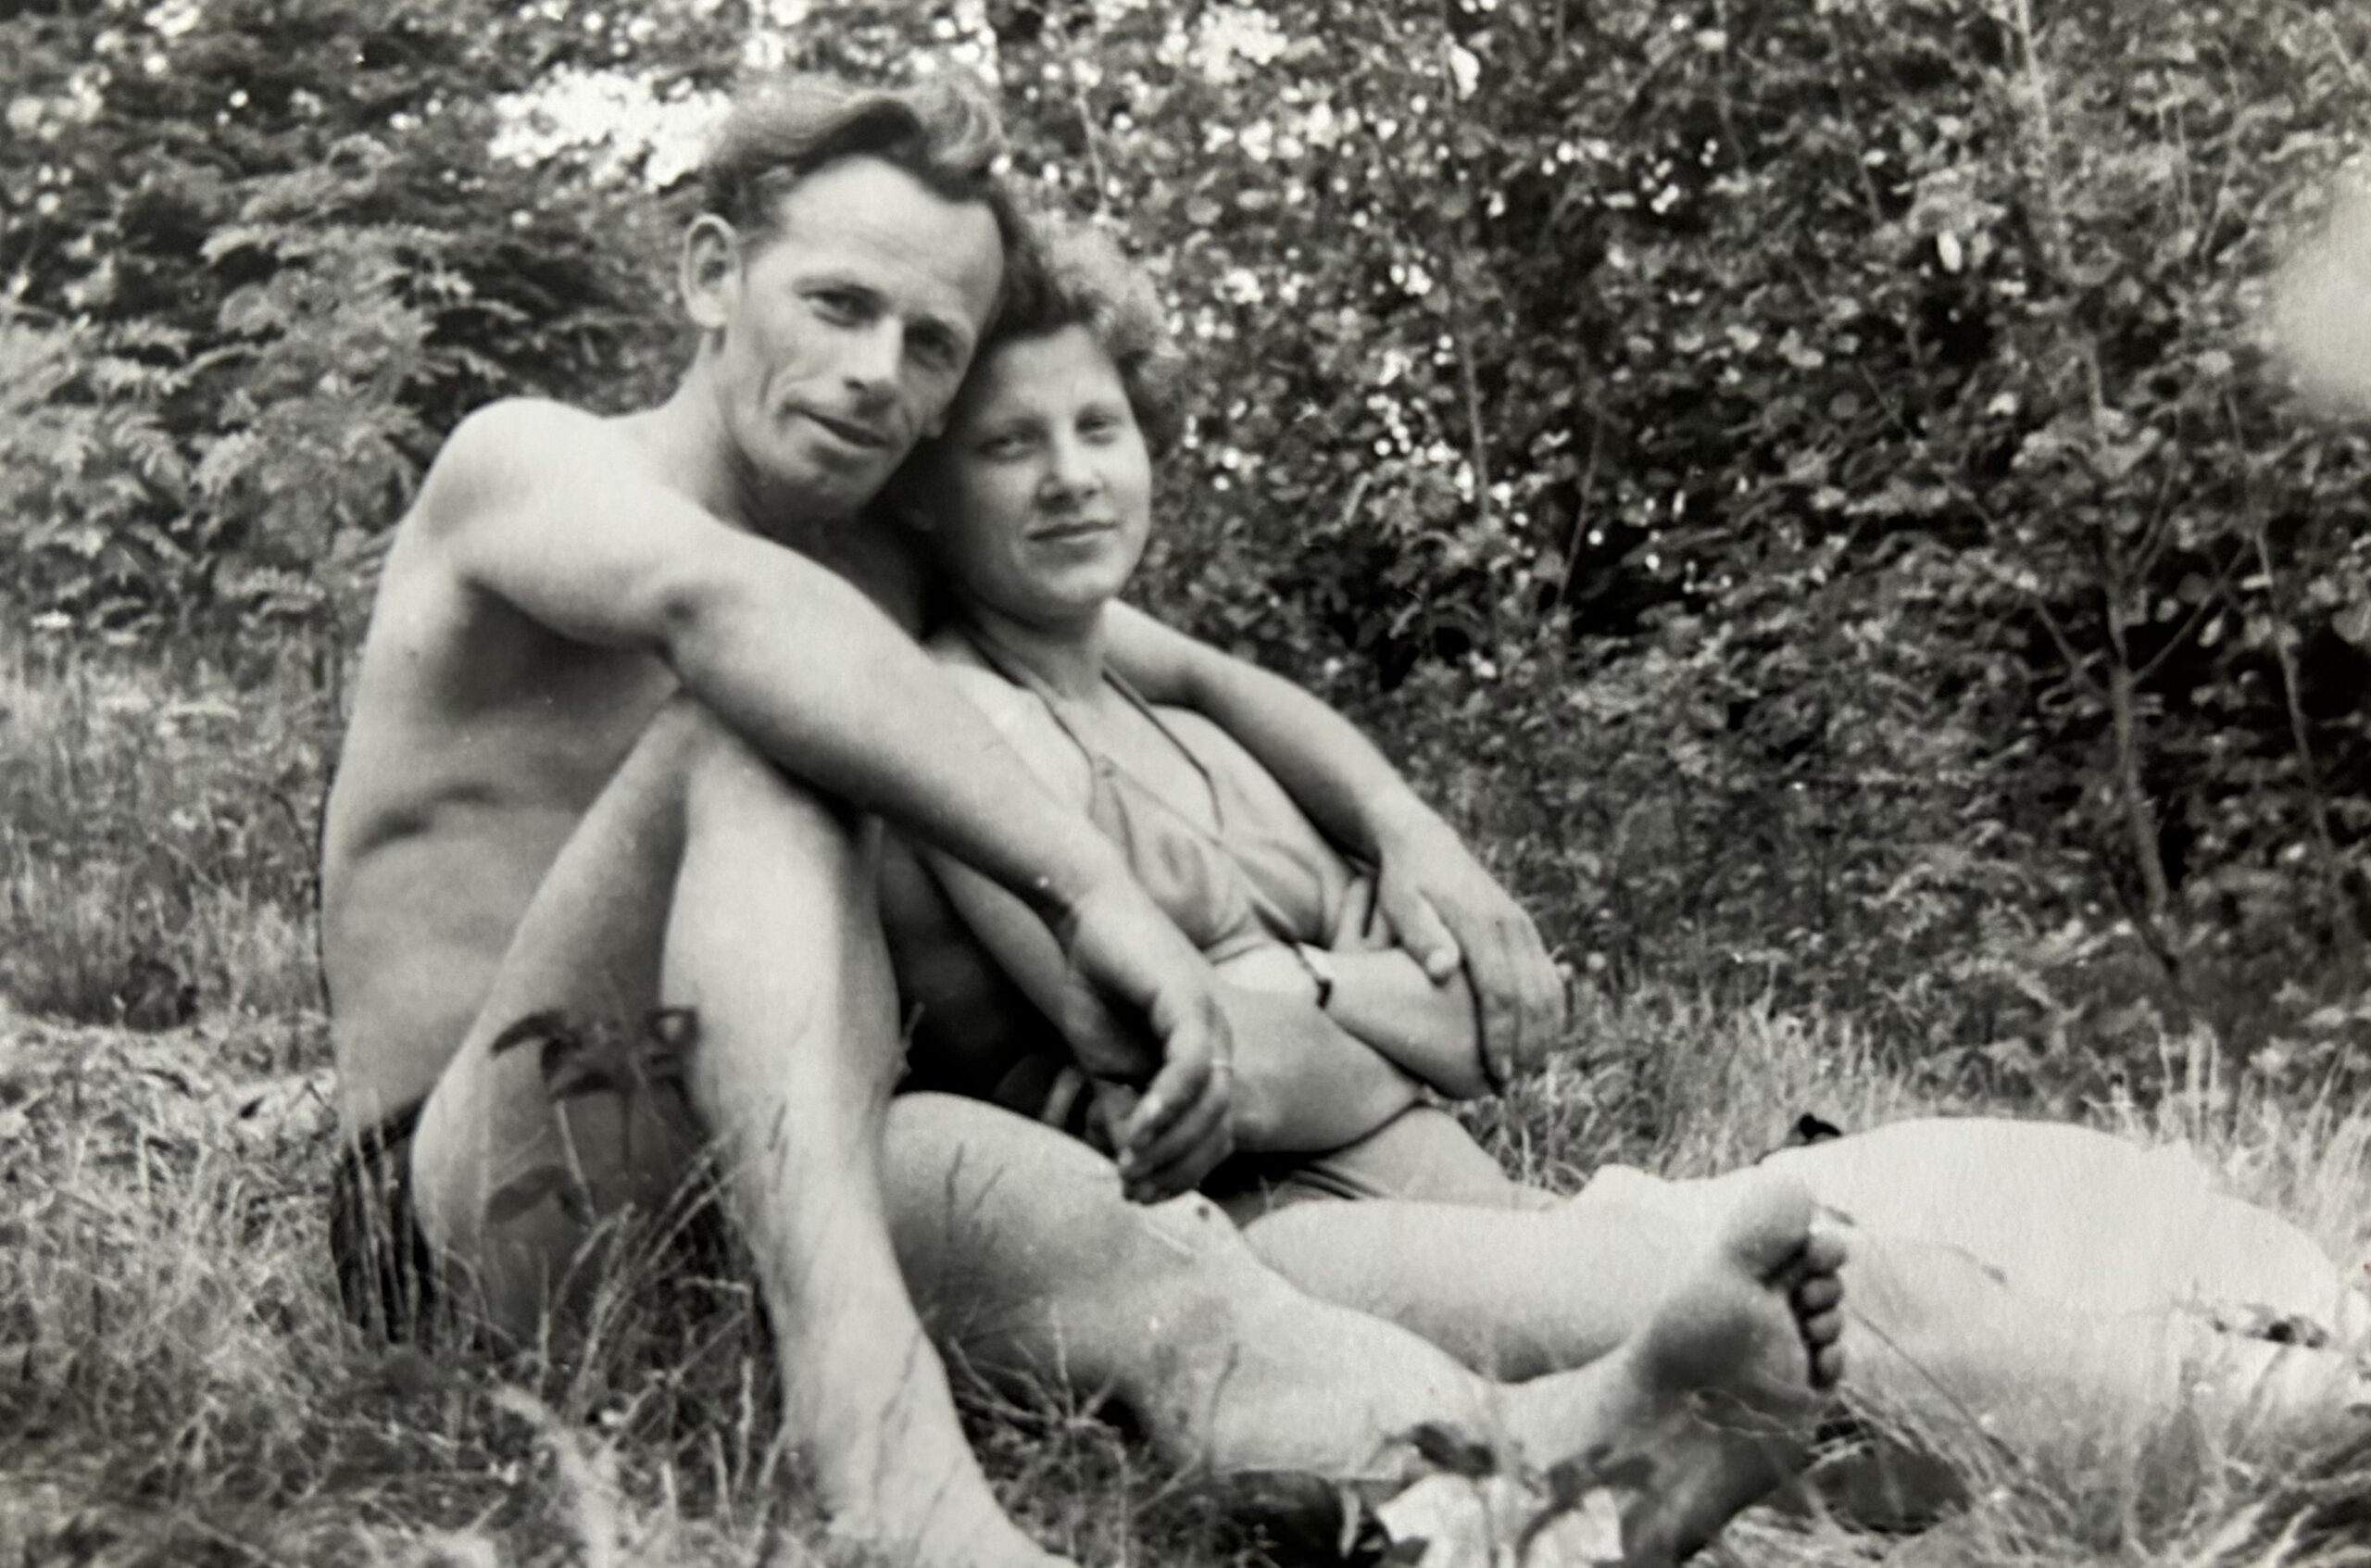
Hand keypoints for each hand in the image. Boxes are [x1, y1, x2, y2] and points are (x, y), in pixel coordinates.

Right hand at [1054, 873, 1236, 1201]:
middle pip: (1221, 1127)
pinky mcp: (1187, 999)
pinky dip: (1165, 1105)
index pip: (1216, 1133)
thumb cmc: (1097, 984)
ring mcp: (1209, 1020)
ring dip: (1171, 1146)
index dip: (1183, 1173)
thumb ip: (1123, 1111)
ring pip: (1212, 1102)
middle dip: (1178, 1169)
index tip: (1138, 1196)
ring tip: (1129, 1168)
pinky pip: (1190, 1066)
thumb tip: (1128, 1167)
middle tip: (1133, 1192)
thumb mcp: (1105, 1065)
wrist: (1084, 916)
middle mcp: (1219, 1042)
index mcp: (1206, 1058)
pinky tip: (1135, 1132)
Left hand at [1368, 806, 1565, 1090]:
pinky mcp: (1524, 928)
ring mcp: (1522, 926)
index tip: (1497, 1075)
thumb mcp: (1400, 903)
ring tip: (1525, 1070)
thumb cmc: (1402, 882)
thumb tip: (1443, 971)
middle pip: (1532, 998)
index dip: (1501, 1038)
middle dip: (1526, 1046)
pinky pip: (1548, 975)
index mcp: (1482, 926)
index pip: (1500, 994)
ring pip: (1548, 989)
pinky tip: (1538, 1038)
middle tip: (1510, 1085)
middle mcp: (1511, 926)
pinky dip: (1550, 1010)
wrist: (1423, 841)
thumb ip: (1420, 936)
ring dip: (1543, 1033)